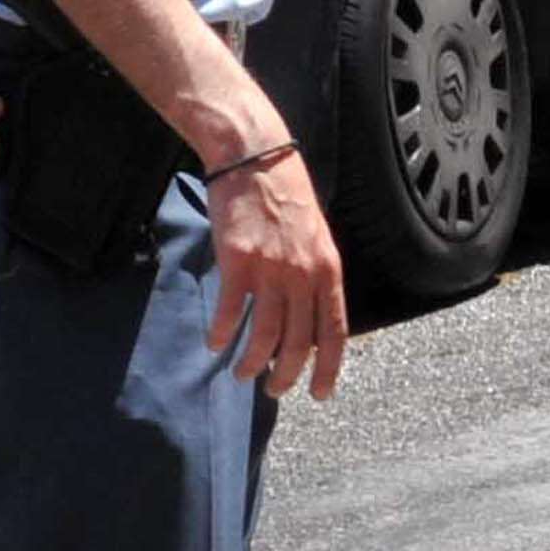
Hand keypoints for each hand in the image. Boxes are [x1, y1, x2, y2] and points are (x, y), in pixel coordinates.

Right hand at [205, 145, 348, 401]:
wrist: (254, 157)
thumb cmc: (285, 193)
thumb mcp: (316, 235)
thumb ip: (315, 273)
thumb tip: (310, 312)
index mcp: (328, 270)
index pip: (334, 332)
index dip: (329, 368)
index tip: (321, 393)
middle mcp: (303, 274)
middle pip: (297, 342)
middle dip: (284, 374)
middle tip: (273, 390)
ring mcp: (269, 269)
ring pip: (263, 333)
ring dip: (252, 361)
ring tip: (242, 374)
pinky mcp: (236, 260)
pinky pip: (229, 309)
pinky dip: (221, 331)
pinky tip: (214, 342)